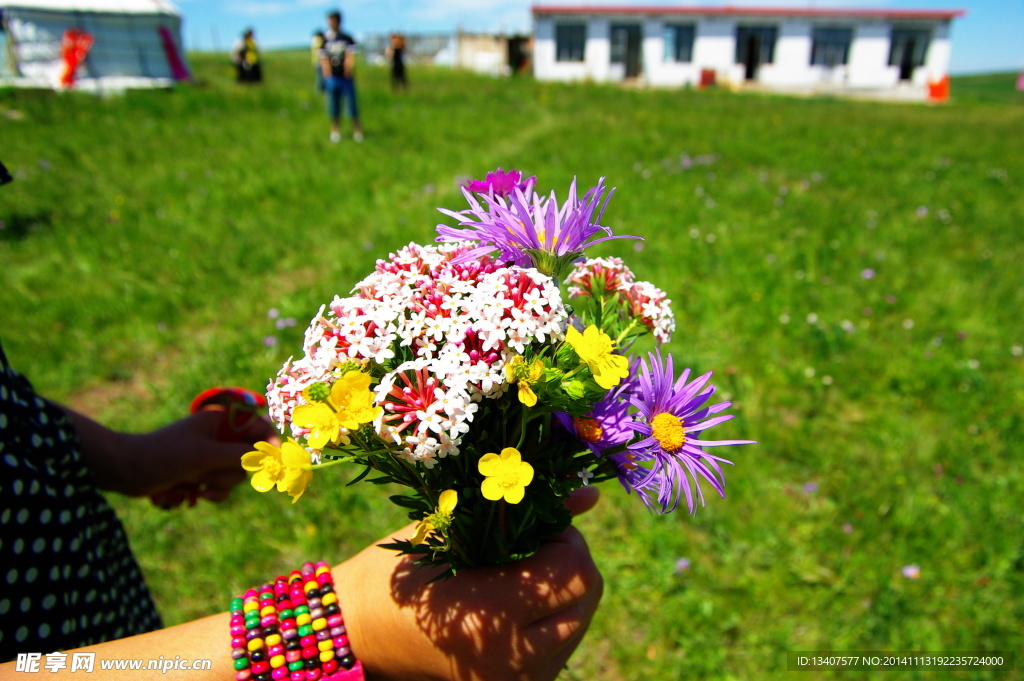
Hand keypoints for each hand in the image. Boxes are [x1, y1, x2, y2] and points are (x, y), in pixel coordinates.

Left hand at [69, 405, 278, 502]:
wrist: (126, 471)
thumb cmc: (164, 455)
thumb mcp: (206, 455)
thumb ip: (240, 455)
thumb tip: (267, 457)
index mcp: (220, 420)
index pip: (256, 426)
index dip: (268, 442)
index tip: (275, 459)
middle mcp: (218, 436)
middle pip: (248, 456)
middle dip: (232, 471)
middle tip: (212, 474)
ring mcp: (209, 455)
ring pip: (235, 474)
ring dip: (219, 485)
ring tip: (198, 485)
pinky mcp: (200, 473)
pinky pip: (221, 486)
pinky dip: (212, 493)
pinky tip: (196, 496)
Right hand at [333, 488, 602, 680]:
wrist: (361, 635)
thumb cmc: (398, 573)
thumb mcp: (454, 532)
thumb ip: (525, 512)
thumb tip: (589, 494)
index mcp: (490, 612)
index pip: (574, 569)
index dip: (564, 534)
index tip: (536, 520)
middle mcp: (510, 657)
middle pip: (586, 595)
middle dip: (570, 558)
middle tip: (536, 541)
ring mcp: (515, 680)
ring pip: (580, 620)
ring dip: (565, 589)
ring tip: (524, 571)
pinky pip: (562, 645)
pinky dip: (553, 616)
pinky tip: (520, 601)